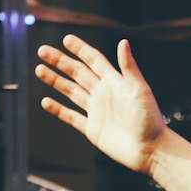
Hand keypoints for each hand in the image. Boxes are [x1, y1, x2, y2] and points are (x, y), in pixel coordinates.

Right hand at [35, 34, 168, 175]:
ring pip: (72, 92)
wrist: (151, 151)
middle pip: (78, 73)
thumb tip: (123, 41)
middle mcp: (104, 94)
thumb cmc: (150, 120)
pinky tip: (46, 102)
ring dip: (56, 81)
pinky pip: (72, 117)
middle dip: (60, 62)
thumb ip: (129, 67)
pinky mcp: (93, 129)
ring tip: (39, 70)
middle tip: (42, 51)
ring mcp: (97, 112)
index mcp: (114, 82)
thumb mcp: (140, 91)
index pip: (93, 60)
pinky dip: (59, 110)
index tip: (66, 39)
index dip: (80, 49)